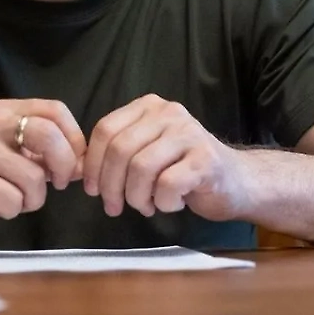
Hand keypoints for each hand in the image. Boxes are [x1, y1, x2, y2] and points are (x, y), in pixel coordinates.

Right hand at [0, 99, 85, 236]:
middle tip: (55, 184)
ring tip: (12, 197)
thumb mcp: (10, 154)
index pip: (55, 110)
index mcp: (3, 111)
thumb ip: (44, 154)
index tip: (73, 162)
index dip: (74, 138)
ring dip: (31, 199)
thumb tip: (83, 163)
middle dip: (62, 167)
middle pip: (48, 136)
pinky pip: (13, 201)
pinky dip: (10, 211)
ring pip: (33, 178)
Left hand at [81, 94, 249, 219]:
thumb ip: (118, 153)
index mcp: (148, 106)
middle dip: (110, 186)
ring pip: (141, 168)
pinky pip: (167, 185)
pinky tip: (171, 204)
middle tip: (113, 207)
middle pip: (120, 150)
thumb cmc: (183, 170)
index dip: (92, 163)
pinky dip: (162, 203)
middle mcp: (168, 112)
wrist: (236, 182)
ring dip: (136, 197)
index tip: (92, 189)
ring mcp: (189, 133)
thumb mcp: (147, 152)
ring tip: (146, 206)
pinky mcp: (205, 159)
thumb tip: (78, 170)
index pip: (105, 130)